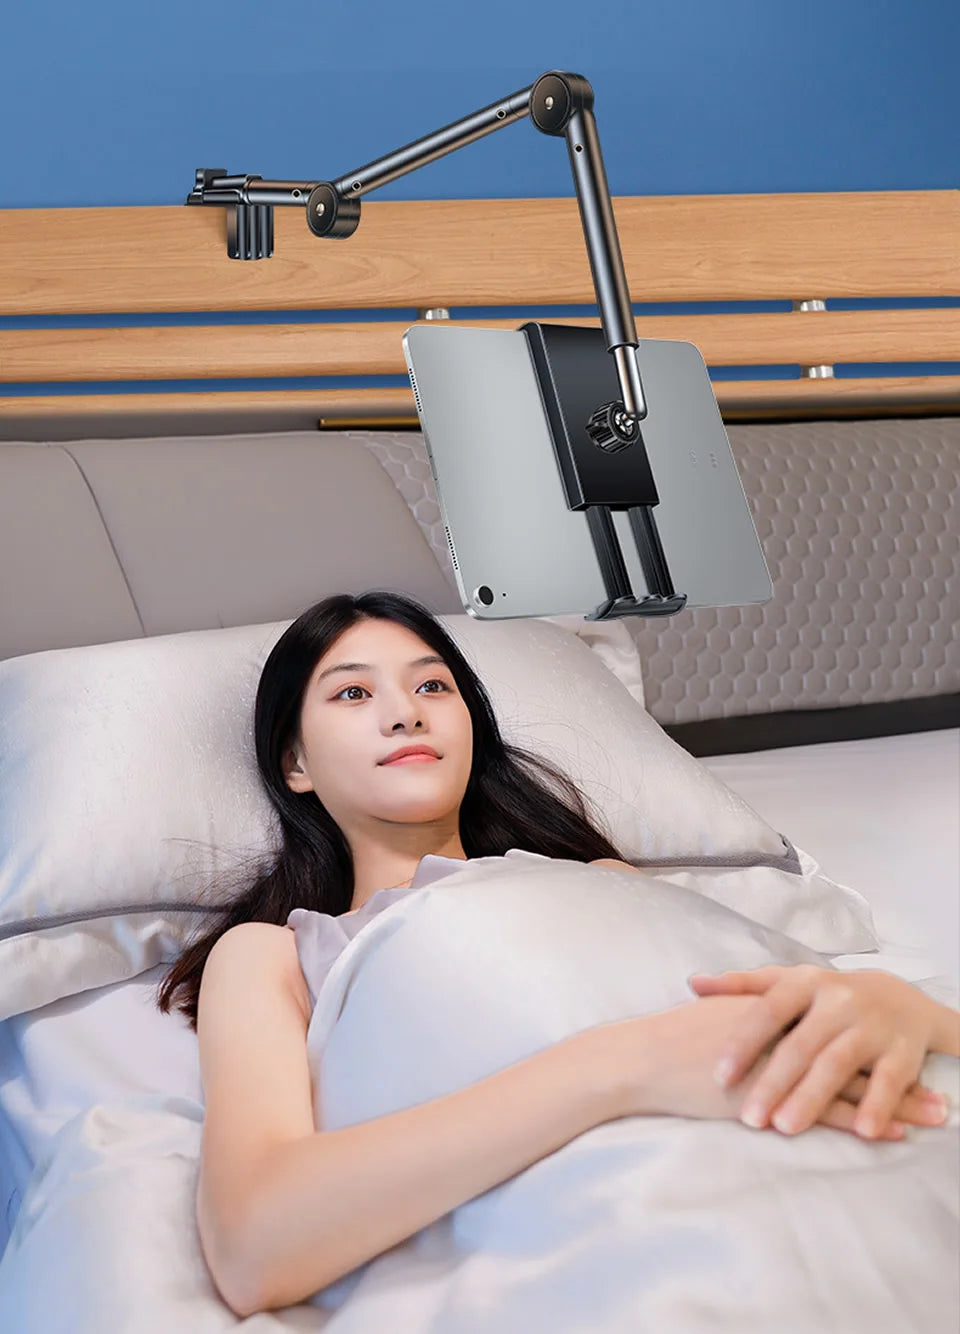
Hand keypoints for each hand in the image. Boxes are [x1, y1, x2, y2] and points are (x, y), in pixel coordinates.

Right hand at [592, 994, 910, 1138]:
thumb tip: (763, 1015)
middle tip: (937, 1085)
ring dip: (896, 1100)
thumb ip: (746, 1012)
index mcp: (775, 1009)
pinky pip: (827, 1111)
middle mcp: (787, 1031)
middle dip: (898, 1070)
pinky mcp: (773, 1097)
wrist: (645, 1058)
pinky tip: (890, 1133)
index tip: (904, 1049)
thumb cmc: (671, 1041)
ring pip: (852, 1083)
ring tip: (936, 1113)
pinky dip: (862, 1120)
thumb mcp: (716, 1015)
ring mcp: (784, 1064)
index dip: (870, 1039)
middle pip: (855, 1051)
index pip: (834, 1026)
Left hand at [688, 964, 949, 1138]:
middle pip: (801, 1044)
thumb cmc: (826, 995)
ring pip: (838, 1063)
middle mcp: (838, 1001)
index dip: (744, 1043)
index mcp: (805, 983)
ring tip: (786, 1127)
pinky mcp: (902, 1052)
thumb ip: (741, 986)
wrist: (900, 997)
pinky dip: (877, 1105)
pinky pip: (889, 1081)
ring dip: (812, 1096)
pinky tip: (861, 1130)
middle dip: (774, 1082)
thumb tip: (693, 983)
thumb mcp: (787, 982)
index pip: (768, 1011)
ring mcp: (871, 1026)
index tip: (720, 1076)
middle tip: (749, 1118)